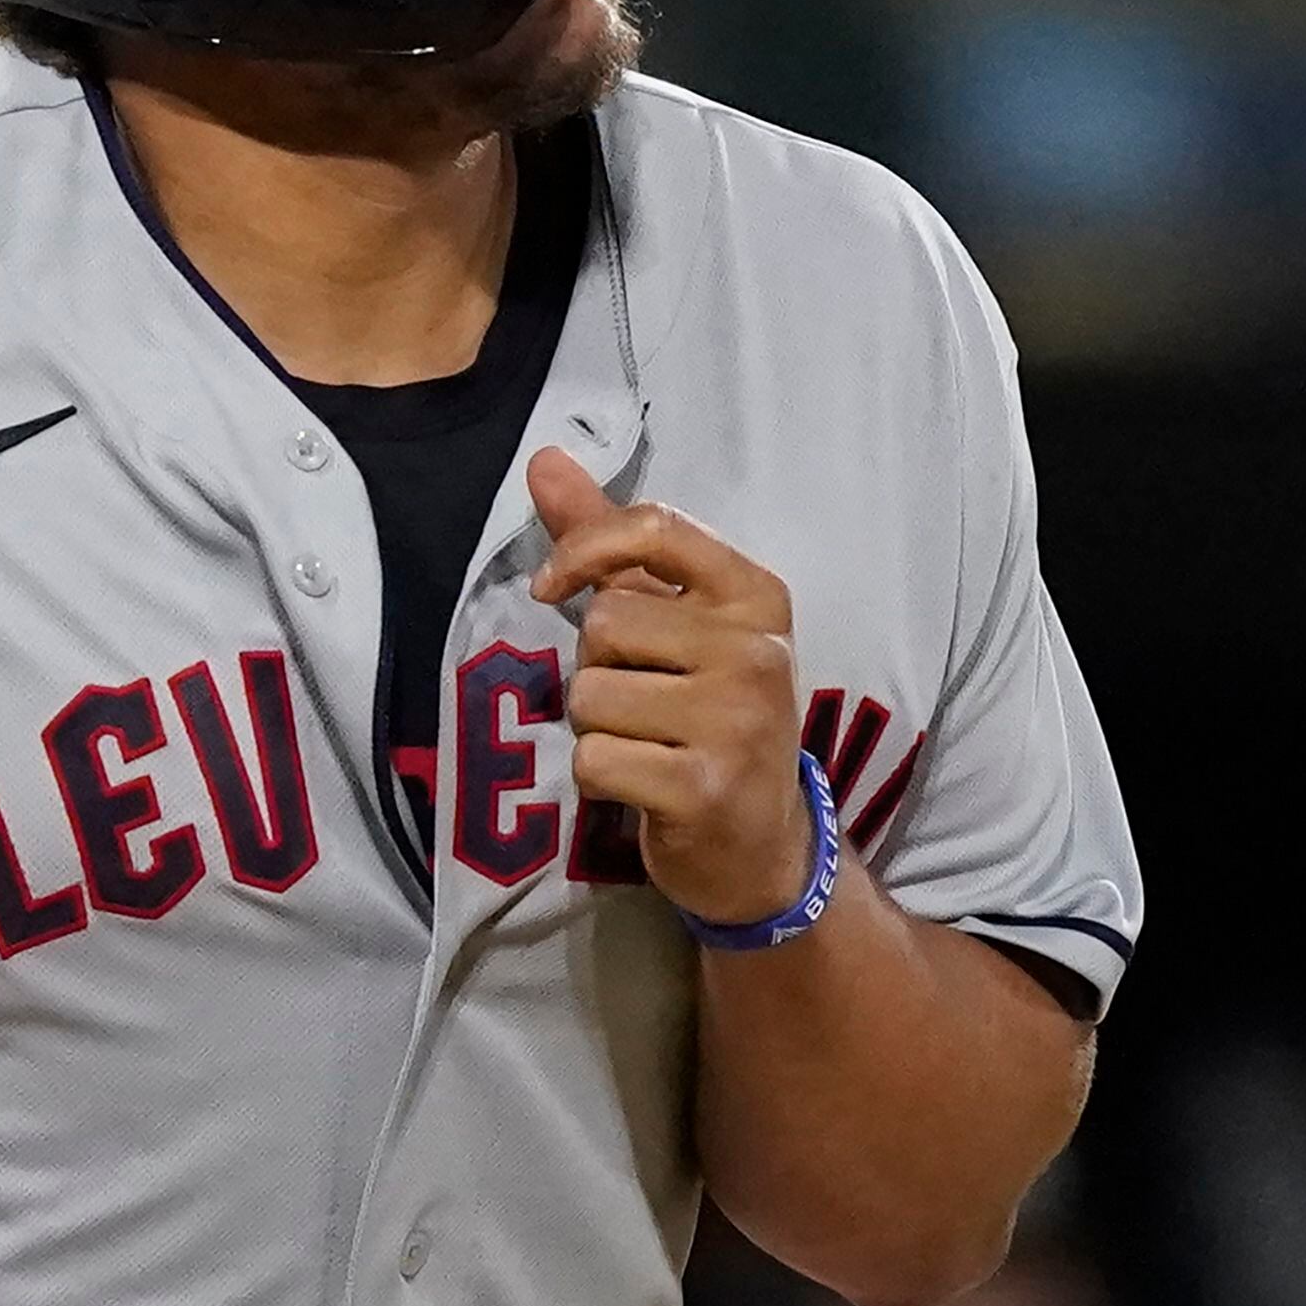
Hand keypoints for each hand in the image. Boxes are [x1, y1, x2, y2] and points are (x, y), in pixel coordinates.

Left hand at [528, 446, 810, 929]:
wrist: (762, 846)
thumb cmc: (708, 718)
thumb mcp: (676, 625)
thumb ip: (611, 547)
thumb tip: (543, 458)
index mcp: (756, 594)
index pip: (653, 528)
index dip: (583, 551)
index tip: (551, 589)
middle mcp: (756, 649)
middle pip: (605, 623)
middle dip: (598, 667)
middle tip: (645, 703)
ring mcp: (735, 719)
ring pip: (590, 695)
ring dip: (597, 728)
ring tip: (648, 745)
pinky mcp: (703, 786)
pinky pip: (594, 759)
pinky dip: (601, 778)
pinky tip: (647, 786)